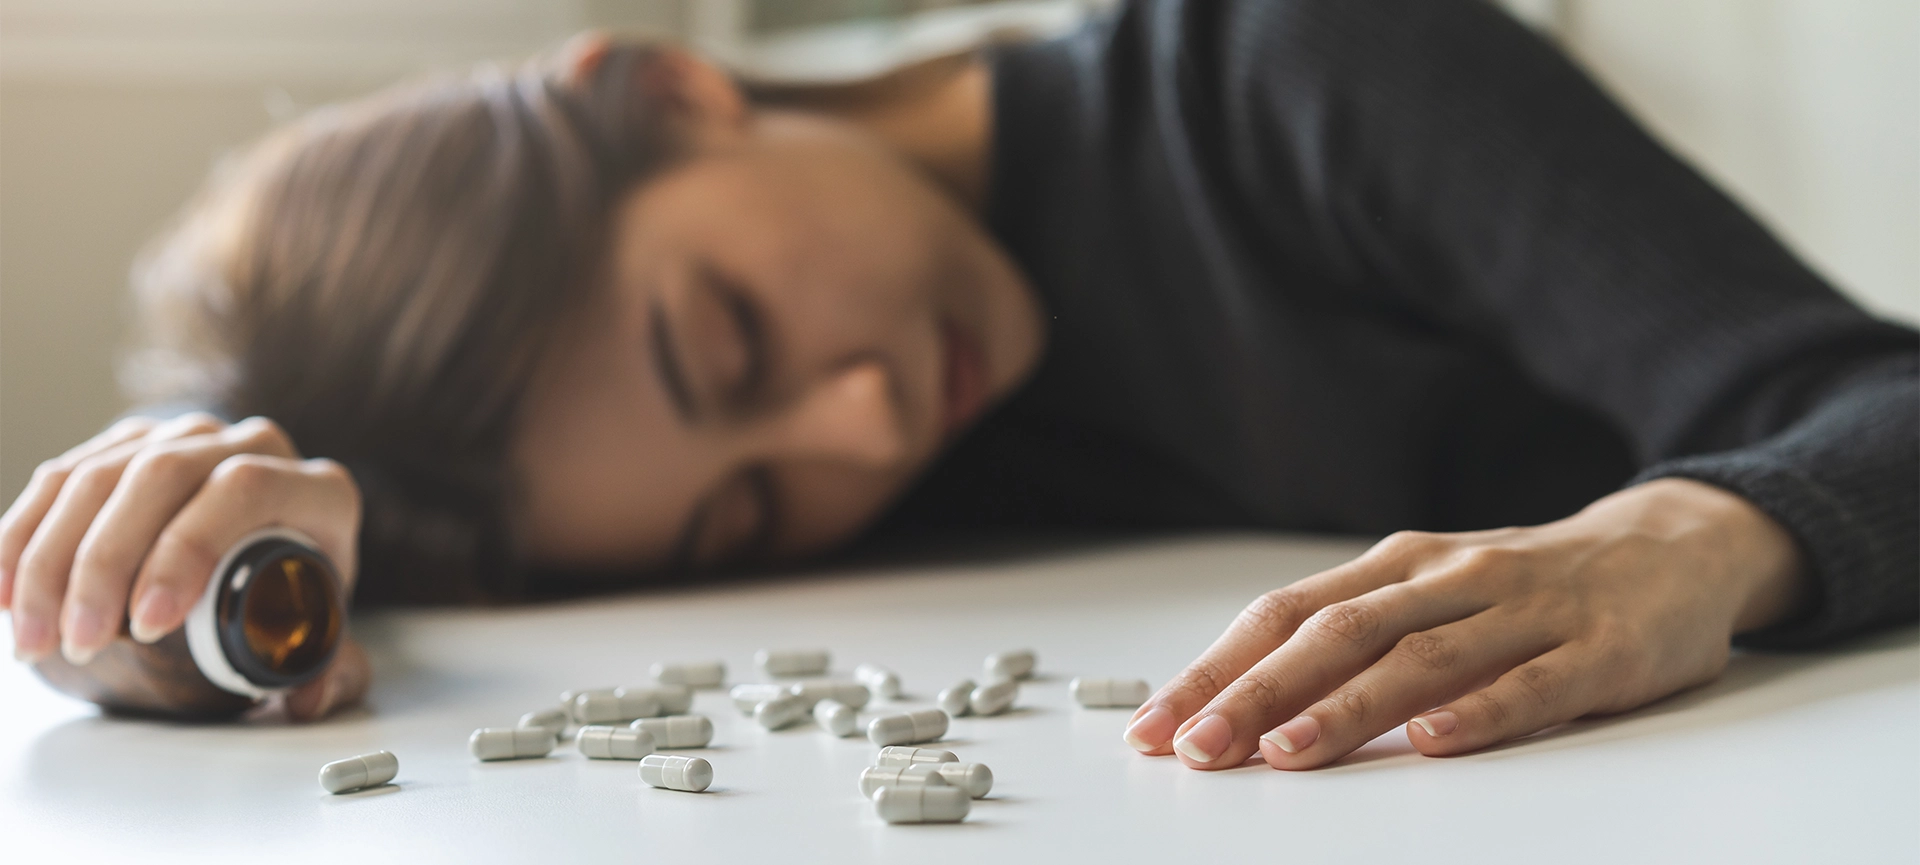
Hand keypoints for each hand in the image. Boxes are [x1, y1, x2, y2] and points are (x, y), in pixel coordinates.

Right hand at [1, 413, 365, 718]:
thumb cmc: (305, 594)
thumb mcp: (329, 631)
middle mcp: (251, 444)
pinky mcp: (128, 444)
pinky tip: (2, 595)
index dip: (185, 550)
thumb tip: (310, 700)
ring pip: (99, 475)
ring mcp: (185, 437)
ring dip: (51, 561)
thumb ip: (336, 671)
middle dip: (104, 565)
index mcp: (314, 488)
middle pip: (159, 478)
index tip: (148, 625)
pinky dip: (22, 537)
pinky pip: (60, 478)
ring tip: (34, 640)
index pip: (242, 490)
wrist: (281, 546)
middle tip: (78, 644)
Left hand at [1124, 478, 1806, 768]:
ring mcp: (1525, 610)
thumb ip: (1352, 641)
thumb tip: (1240, 702)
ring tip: (1287, 753)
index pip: (1286, 615)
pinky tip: (1432, 742)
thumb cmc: (1527, 587)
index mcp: (1396, 567)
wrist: (1673, 546)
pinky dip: (1478, 713)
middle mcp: (1449, 578)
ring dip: (1346, 709)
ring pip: (1421, 659)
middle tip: (1199, 749)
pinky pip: (1531, 683)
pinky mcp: (1599, 650)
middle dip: (1257, 694)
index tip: (1158, 725)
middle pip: (1337, 635)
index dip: (1217, 669)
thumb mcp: (1431, 596)